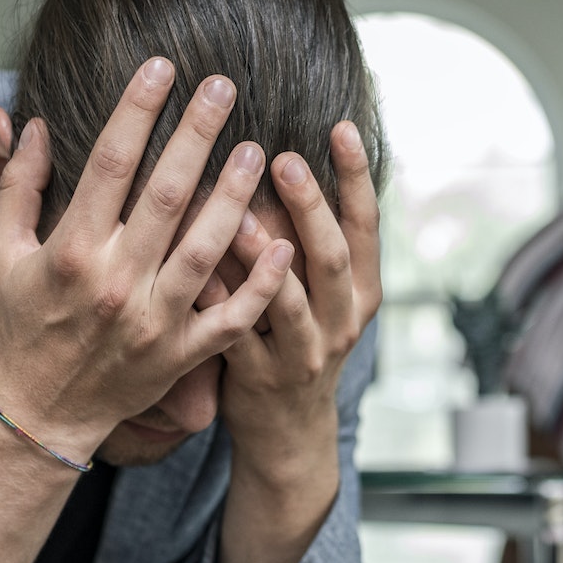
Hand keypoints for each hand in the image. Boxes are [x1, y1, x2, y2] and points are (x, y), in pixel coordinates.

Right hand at [0, 59, 293, 459]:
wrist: (42, 410)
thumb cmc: (22, 323)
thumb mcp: (0, 253)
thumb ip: (14, 186)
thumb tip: (26, 122)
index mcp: (70, 251)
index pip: (108, 165)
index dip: (136, 111)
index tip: (162, 67)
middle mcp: (113, 283)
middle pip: (164, 196)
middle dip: (196, 136)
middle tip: (225, 87)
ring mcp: (152, 321)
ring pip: (204, 251)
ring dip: (233, 197)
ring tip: (258, 150)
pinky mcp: (180, 354)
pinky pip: (229, 318)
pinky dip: (259, 285)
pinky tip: (284, 245)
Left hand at [202, 120, 381, 470]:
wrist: (290, 435)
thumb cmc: (298, 341)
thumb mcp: (325, 294)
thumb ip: (314, 238)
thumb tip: (286, 155)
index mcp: (361, 291)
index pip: (367, 225)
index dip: (357, 177)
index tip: (341, 127)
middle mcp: (342, 320)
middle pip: (333, 258)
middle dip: (311, 208)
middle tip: (284, 160)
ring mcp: (304, 354)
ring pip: (290, 303)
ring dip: (265, 259)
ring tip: (240, 218)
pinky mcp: (262, 380)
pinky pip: (238, 337)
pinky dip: (219, 303)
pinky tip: (195, 272)